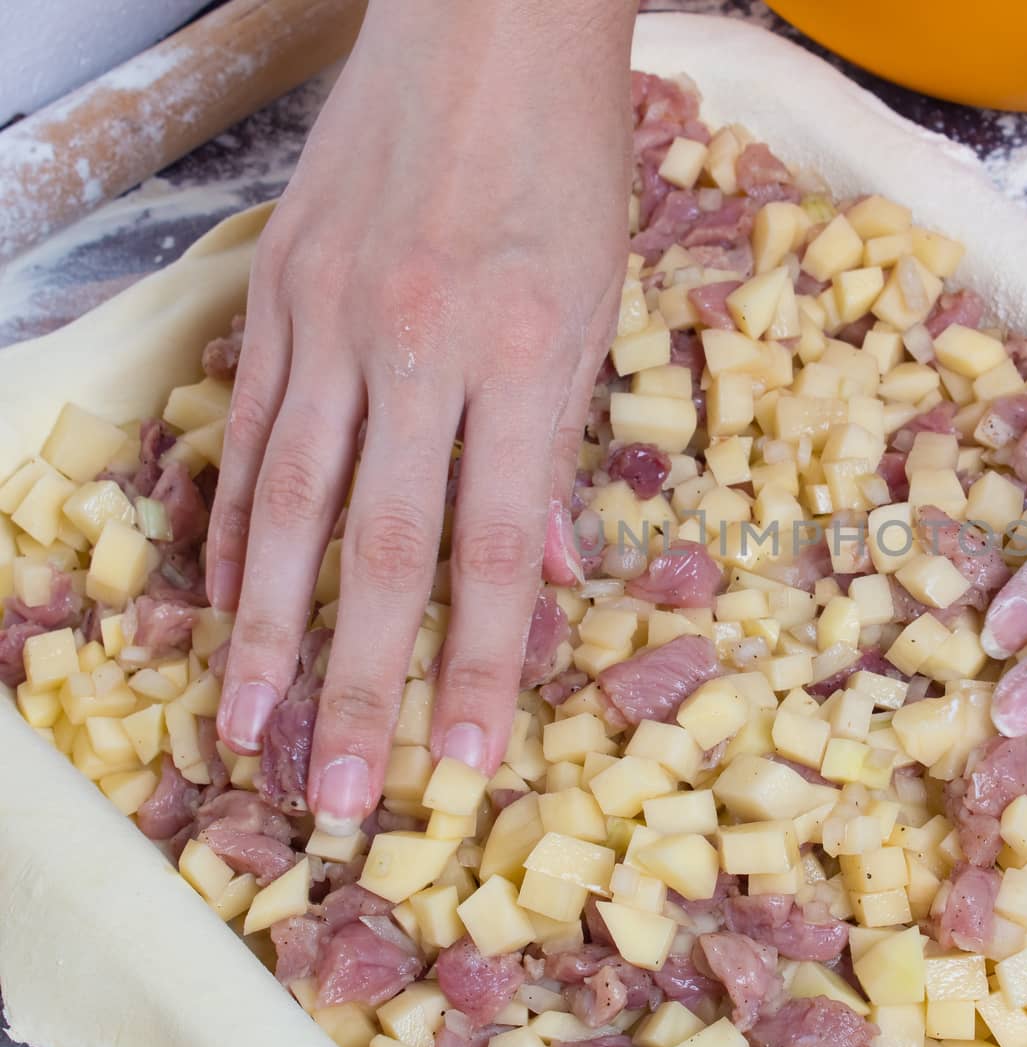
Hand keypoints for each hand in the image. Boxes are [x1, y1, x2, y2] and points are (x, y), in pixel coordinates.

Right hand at [210, 0, 635, 832]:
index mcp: (526, 357)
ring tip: (252, 726)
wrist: (485, 26)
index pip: (497, 547)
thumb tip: (549, 569)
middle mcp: (419, 346)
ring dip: (270, 628)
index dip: (478, 663)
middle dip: (362, 682)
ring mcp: (332, 318)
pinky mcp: (274, 292)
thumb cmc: (569, 164)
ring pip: (289, 501)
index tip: (462, 759)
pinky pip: (250, 428)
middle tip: (345, 794)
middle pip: (381, 547)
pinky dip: (239, 522)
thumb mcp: (602, 306)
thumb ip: (563, 443)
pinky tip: (230, 597)